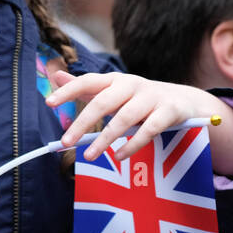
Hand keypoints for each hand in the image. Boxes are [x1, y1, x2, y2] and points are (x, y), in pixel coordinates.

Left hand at [45, 71, 232, 175]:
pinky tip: (119, 155)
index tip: (49, 103)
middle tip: (66, 141)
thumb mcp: (112, 91)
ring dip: (106, 138)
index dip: (68, 91)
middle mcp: (131, 84)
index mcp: (114, 80)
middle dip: (83, 122)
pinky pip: (150, 129)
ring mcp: (152, 96)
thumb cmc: (137, 98)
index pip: (87, 81)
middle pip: (104, 102)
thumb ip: (84, 87)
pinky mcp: (169, 111)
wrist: (183, 101)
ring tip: (90, 155)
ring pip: (125, 117)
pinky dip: (133, 143)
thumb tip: (56, 76)